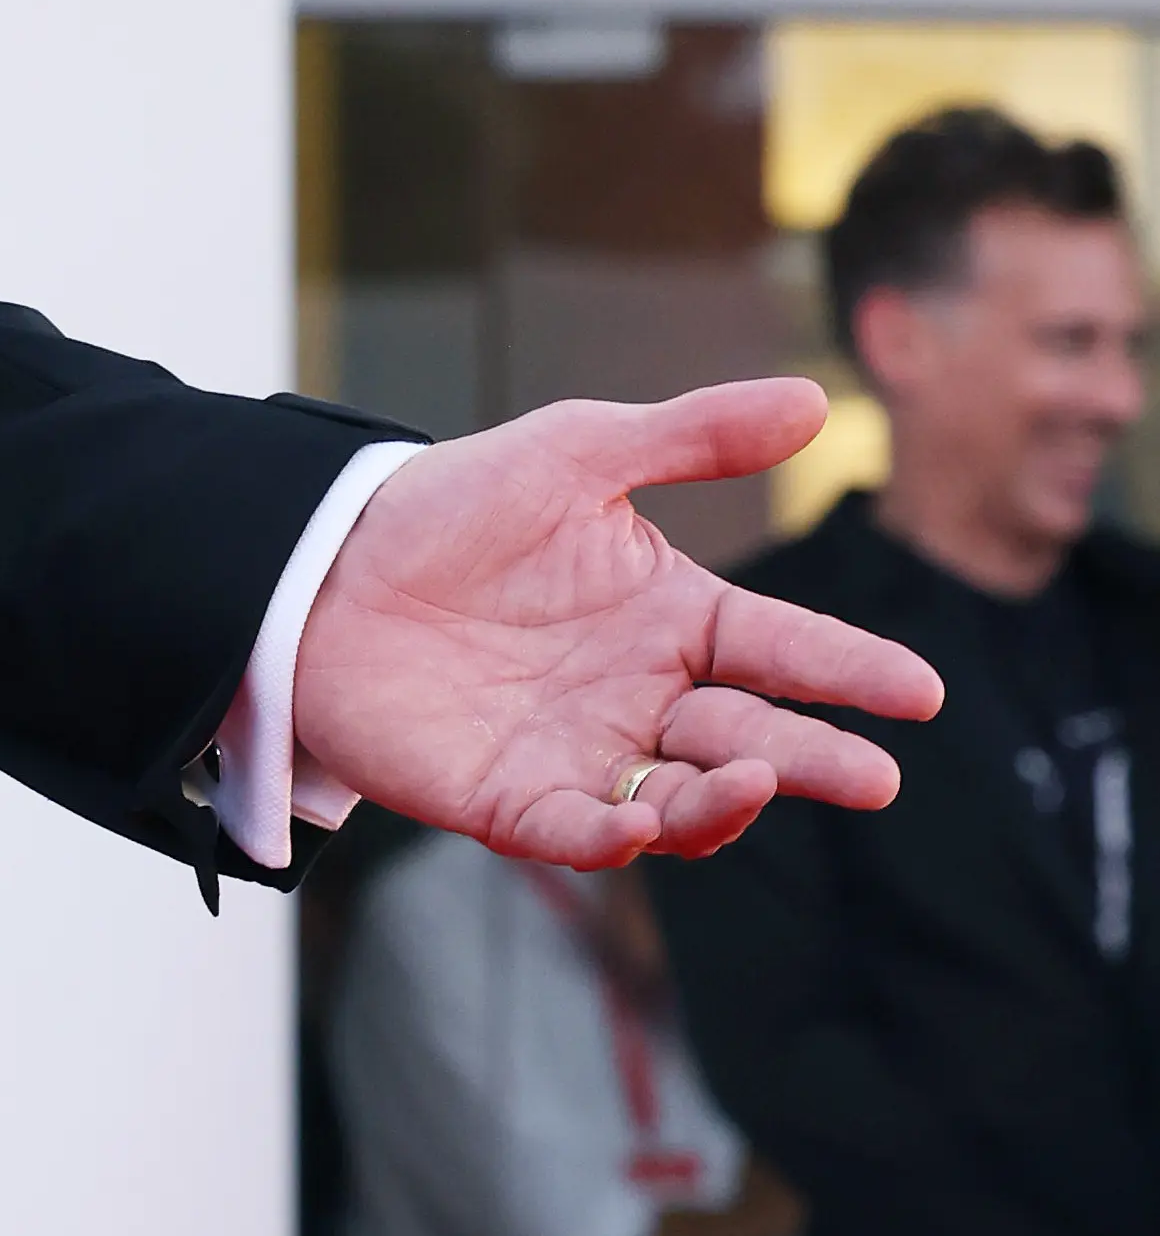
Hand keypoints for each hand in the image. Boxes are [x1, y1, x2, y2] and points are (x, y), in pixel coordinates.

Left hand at [292, 381, 941, 867]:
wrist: (317, 562)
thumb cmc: (447, 507)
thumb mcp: (575, 452)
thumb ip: (691, 434)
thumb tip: (816, 398)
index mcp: (672, 618)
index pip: (783, 648)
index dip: (850, 670)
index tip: (918, 691)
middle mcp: (641, 695)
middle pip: (750, 734)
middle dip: (816, 758)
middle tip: (875, 777)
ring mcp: (582, 752)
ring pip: (680, 799)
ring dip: (727, 798)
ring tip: (762, 776)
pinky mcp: (509, 798)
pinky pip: (579, 833)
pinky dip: (617, 837)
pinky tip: (643, 823)